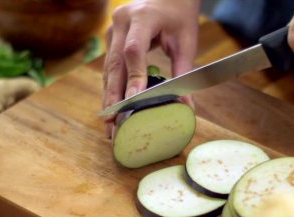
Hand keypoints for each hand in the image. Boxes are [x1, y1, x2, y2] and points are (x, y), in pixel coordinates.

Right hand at [103, 0, 200, 137]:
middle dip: (114, 96)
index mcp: (142, 17)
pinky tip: (111, 109)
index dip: (133, 77)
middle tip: (113, 123)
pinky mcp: (110, 39)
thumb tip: (185, 105)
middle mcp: (121, 22)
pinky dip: (111, 89)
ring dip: (109, 97)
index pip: (133, 50)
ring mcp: (112, 30)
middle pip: (115, 64)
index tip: (134, 101)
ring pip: (108, 69)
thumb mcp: (185, 41)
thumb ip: (183, 72)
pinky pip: (109, 68)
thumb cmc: (179, 16)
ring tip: (110, 124)